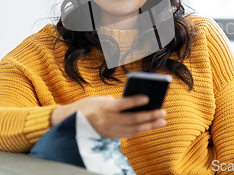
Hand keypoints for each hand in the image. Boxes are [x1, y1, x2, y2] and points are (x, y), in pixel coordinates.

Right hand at [50, 95, 166, 138]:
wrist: (70, 122)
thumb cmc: (89, 105)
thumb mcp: (100, 99)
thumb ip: (117, 102)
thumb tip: (137, 103)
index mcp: (104, 107)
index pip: (122, 104)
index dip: (135, 101)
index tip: (148, 97)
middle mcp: (107, 120)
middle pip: (132, 119)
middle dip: (149, 116)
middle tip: (163, 112)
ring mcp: (109, 131)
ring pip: (133, 129)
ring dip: (150, 125)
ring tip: (162, 121)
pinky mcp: (110, 137)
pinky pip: (128, 134)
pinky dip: (140, 130)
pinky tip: (150, 126)